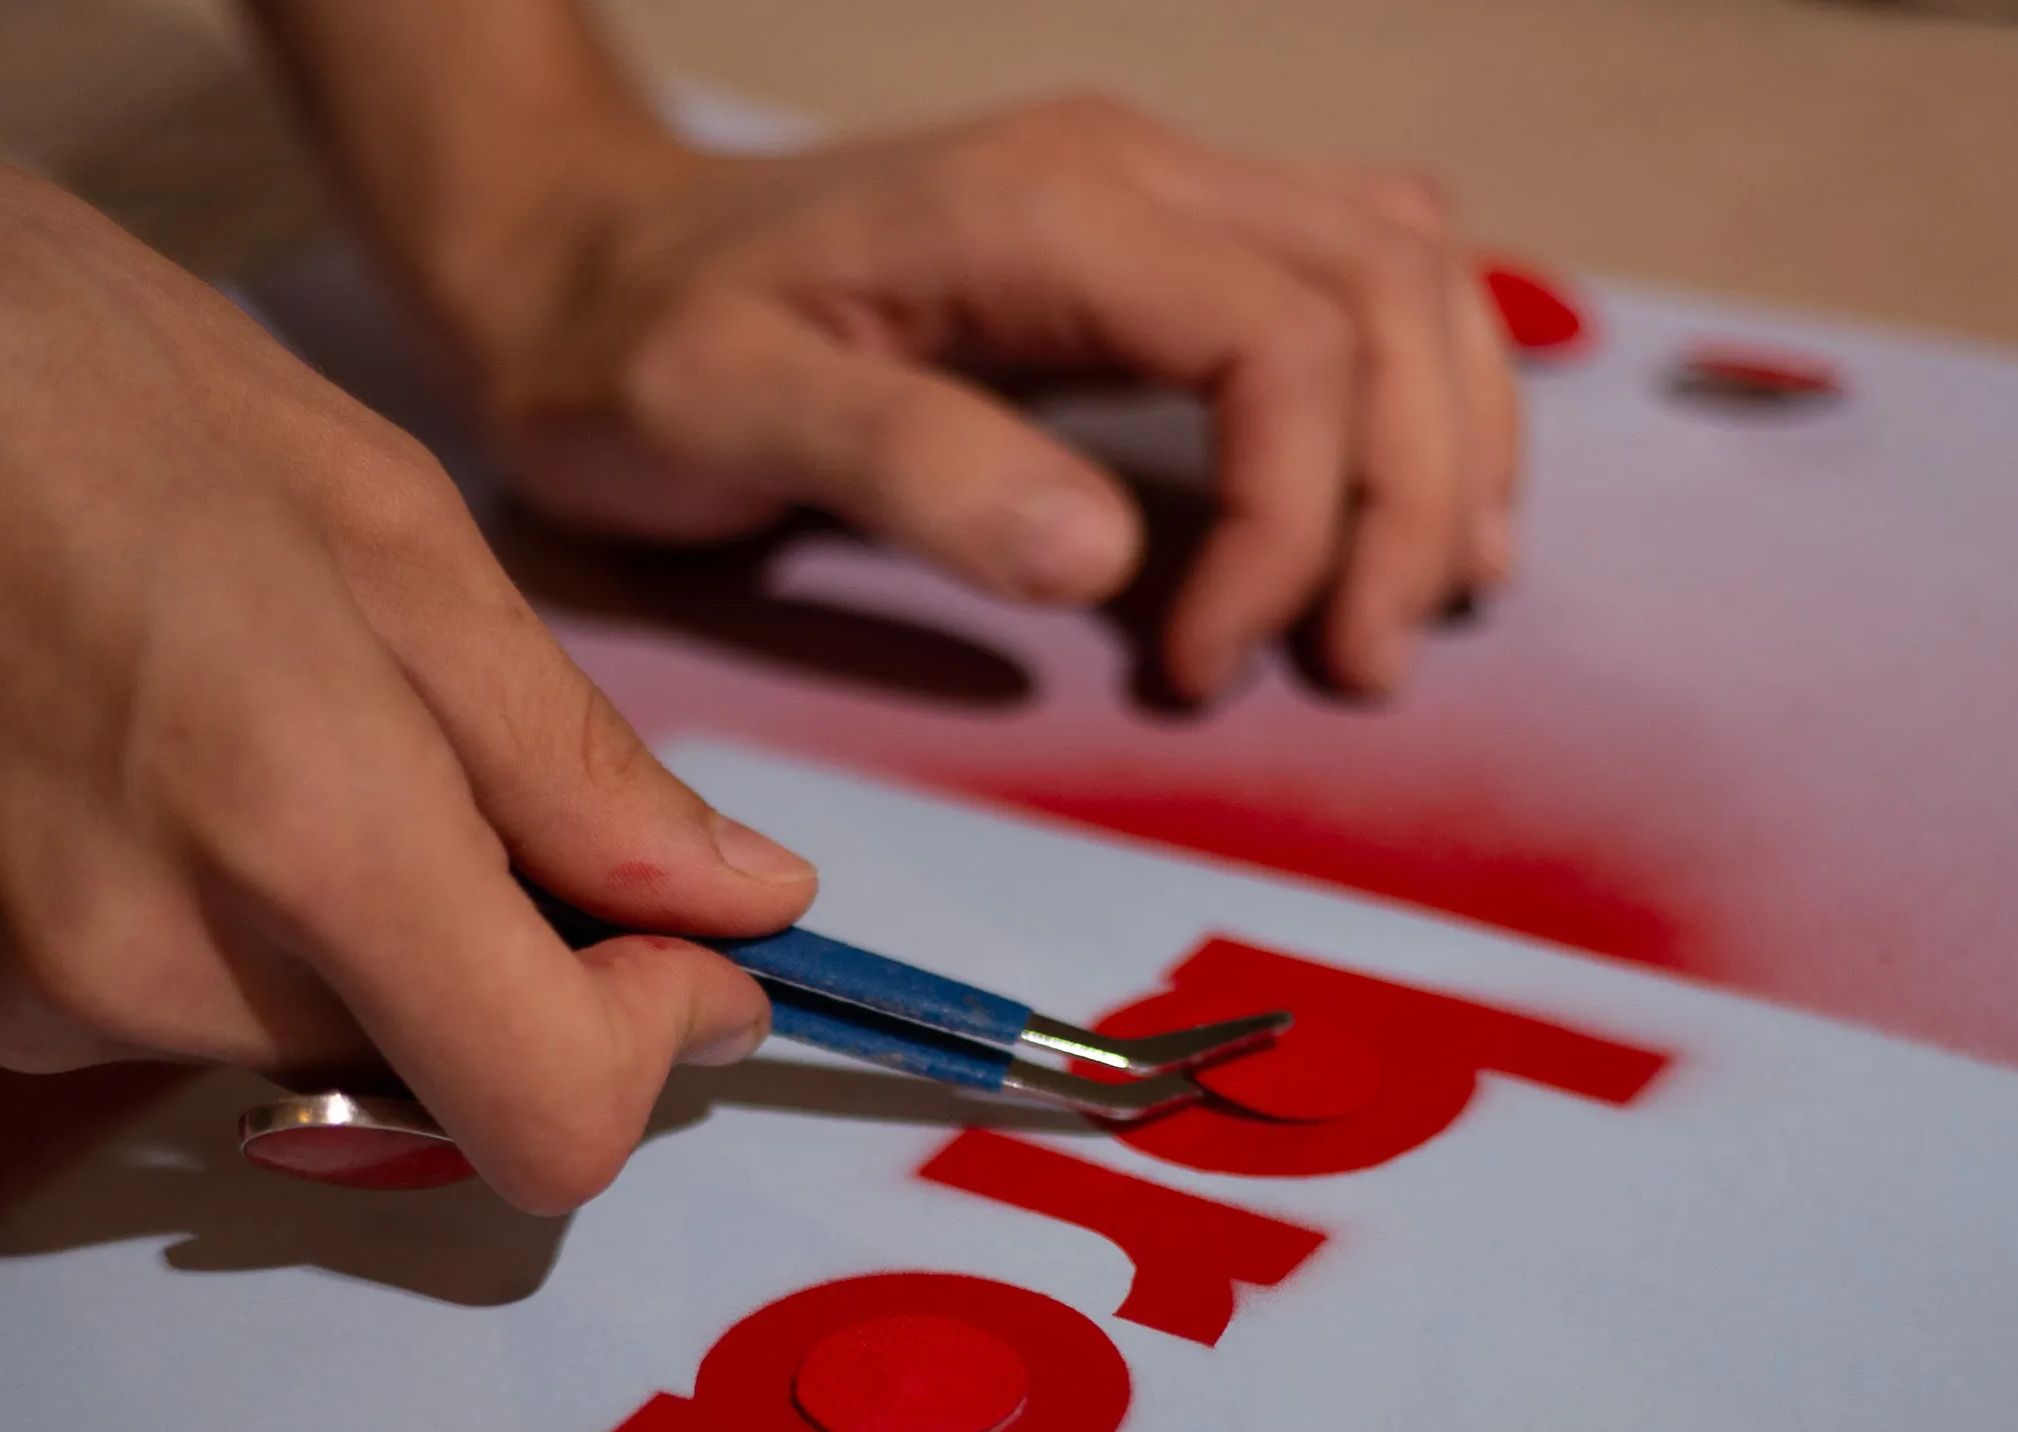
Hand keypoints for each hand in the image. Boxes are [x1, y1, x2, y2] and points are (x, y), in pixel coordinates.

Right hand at [0, 64, 813, 1211]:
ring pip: (316, 1042)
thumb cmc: (44, 370)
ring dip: (357, 930)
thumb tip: (738, 904)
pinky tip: (151, 745)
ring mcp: (43, 1001)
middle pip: (443, 1079)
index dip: (648, 1047)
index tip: (679, 946)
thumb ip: (572, 762)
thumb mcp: (384, 519)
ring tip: (263, 705)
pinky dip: (226, 920)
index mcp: (304, 827)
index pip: (550, 1116)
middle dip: (505, 958)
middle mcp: (164, 964)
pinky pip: (180, 1012)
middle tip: (456, 760)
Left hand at [440, 96, 1519, 703]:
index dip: (1295, 522)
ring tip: (1411, 605)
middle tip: (1353, 668)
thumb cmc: (634, 352)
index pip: (1283, 344)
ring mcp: (1150, 193)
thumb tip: (1103, 557)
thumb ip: (912, 471)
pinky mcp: (1148, 244)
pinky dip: (1404, 396)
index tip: (1203, 674)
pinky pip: (1350, 278)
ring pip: (1398, 268)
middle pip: (1383, 294)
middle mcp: (1128, 170)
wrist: (576, 264)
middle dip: (1404, 496)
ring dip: (1440, 436)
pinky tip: (1385, 516)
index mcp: (1046, 208)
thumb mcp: (728, 416)